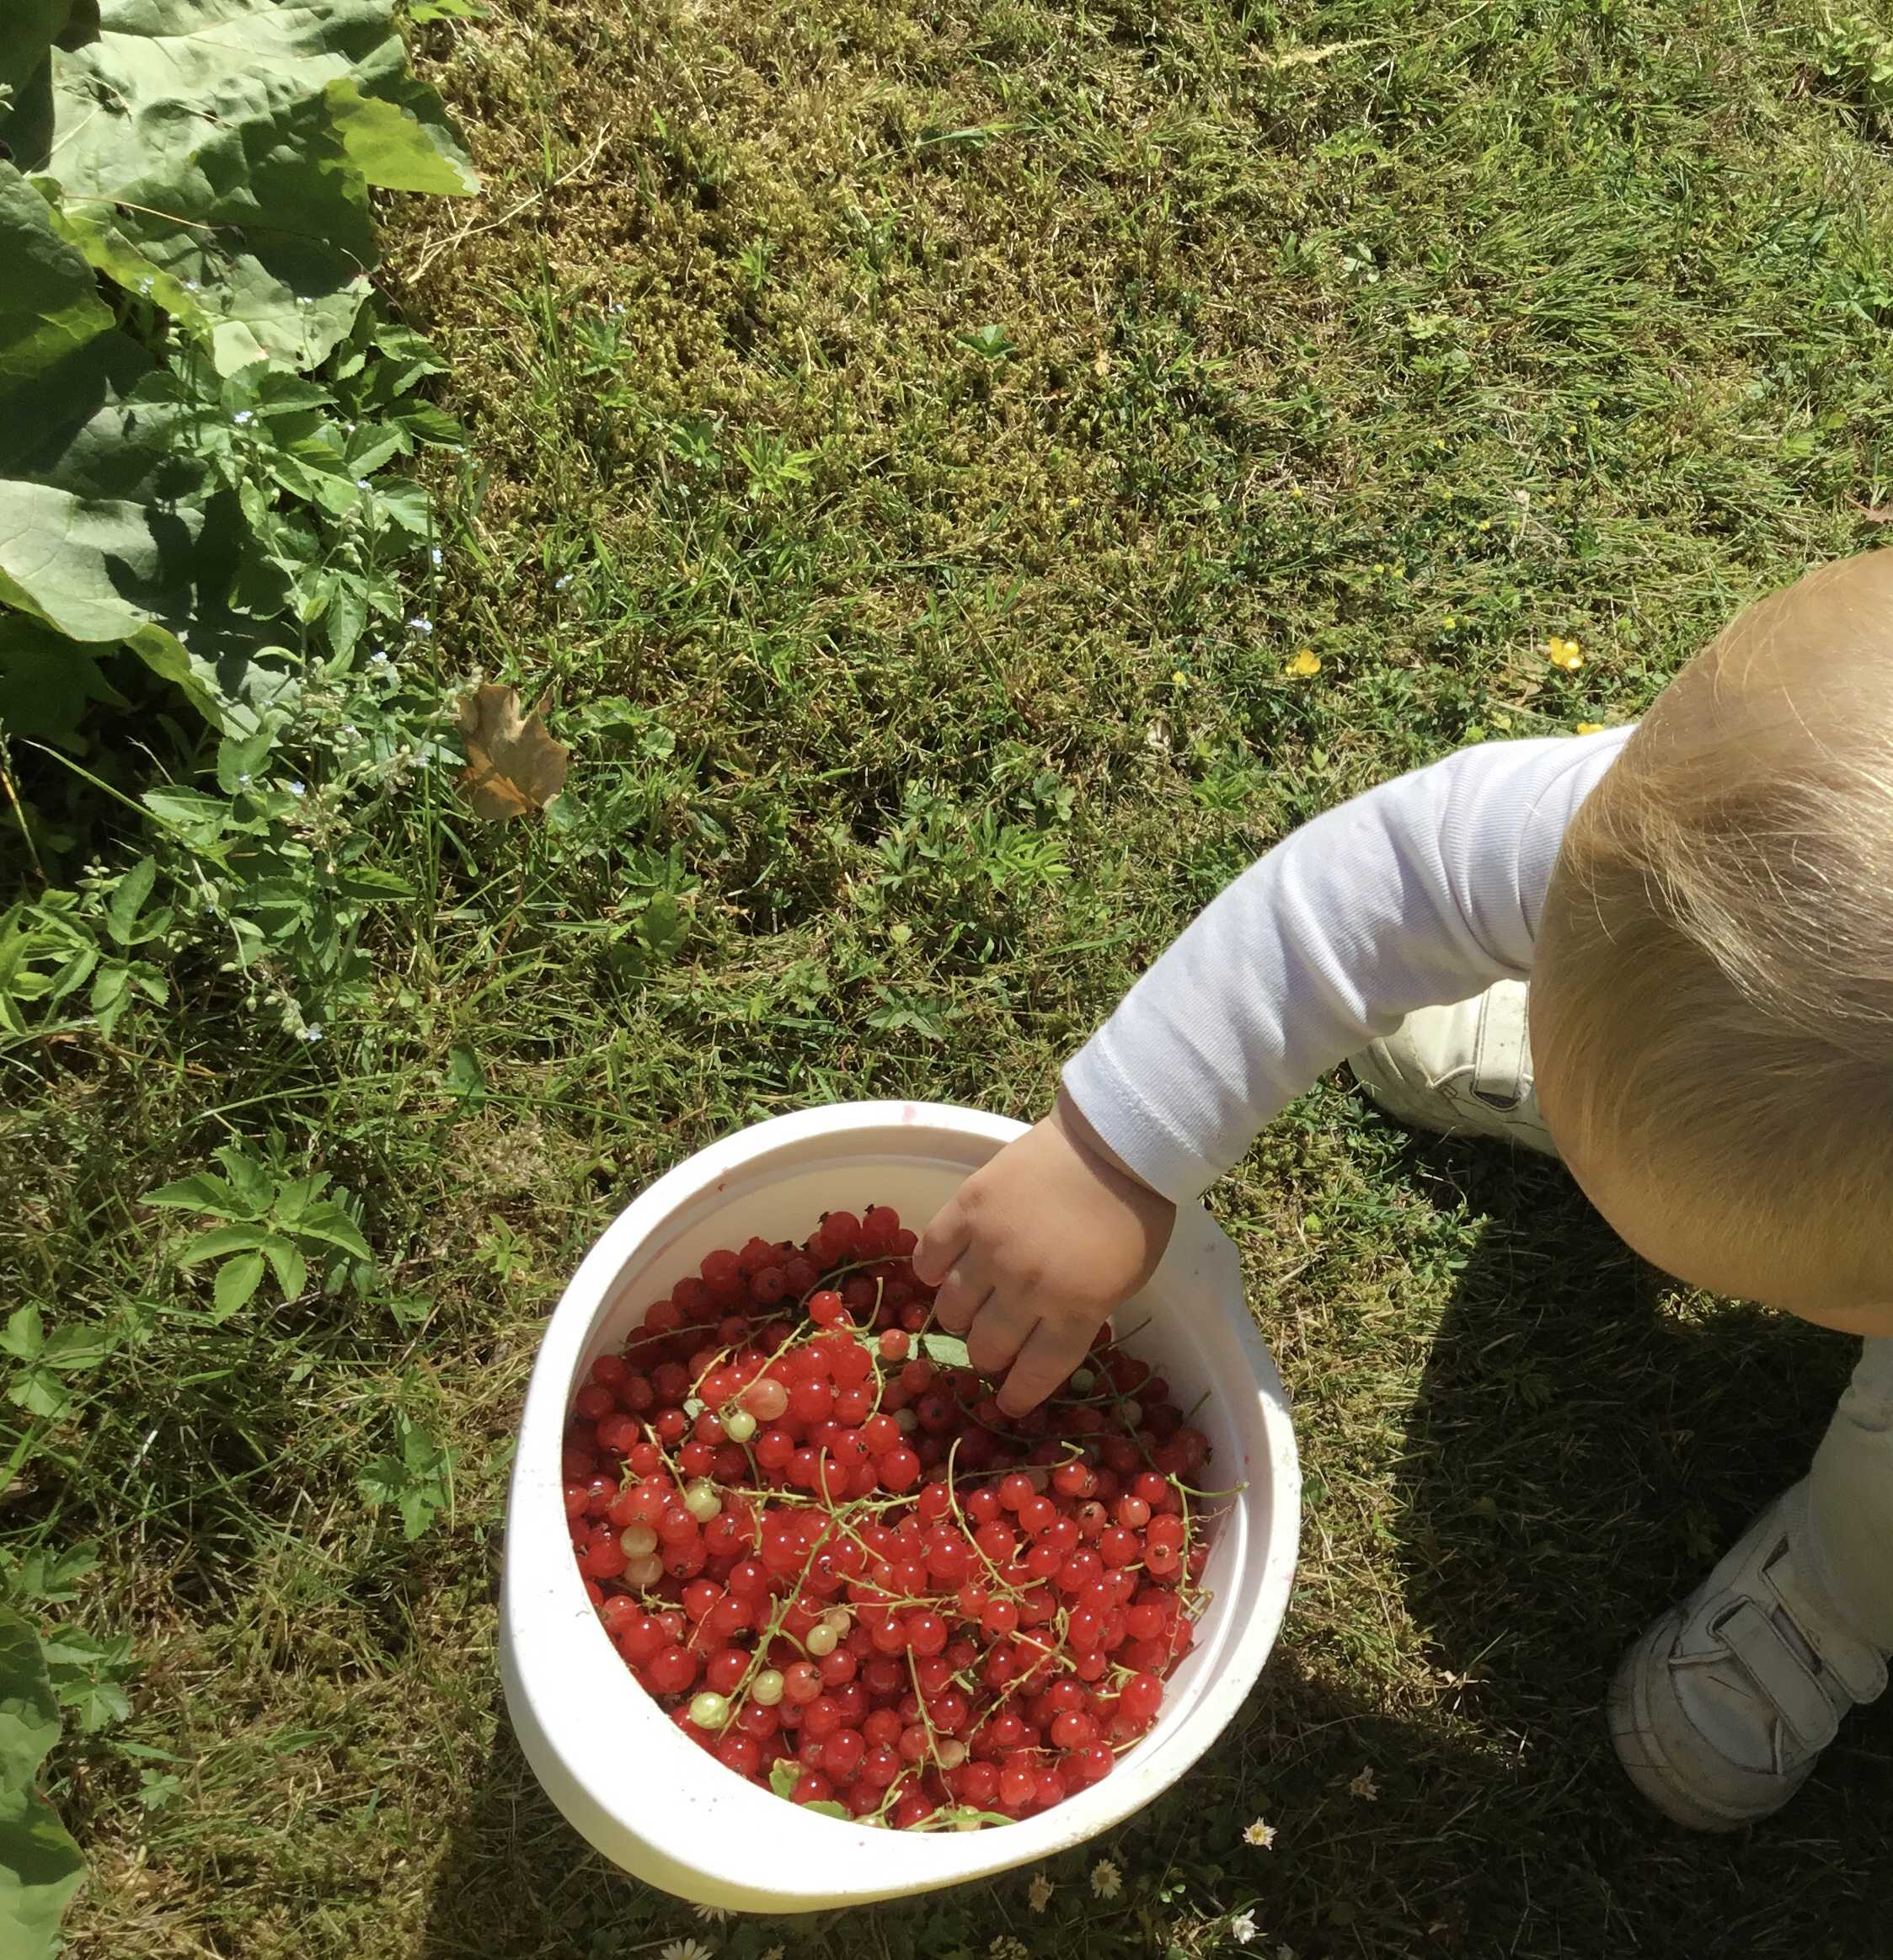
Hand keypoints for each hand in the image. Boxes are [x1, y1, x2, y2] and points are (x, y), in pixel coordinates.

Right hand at [913, 1090, 1175, 1415]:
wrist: (1114, 1143)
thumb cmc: (1132, 1214)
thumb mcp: (1125, 1281)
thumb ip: (1084, 1315)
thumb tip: (1044, 1344)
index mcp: (1076, 1310)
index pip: (1033, 1375)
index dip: (1017, 1396)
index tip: (1007, 1403)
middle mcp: (1028, 1287)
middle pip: (987, 1347)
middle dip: (989, 1357)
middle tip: (992, 1346)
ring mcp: (992, 1246)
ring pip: (952, 1308)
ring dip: (960, 1317)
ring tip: (970, 1306)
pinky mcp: (966, 1209)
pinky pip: (930, 1256)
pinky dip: (931, 1270)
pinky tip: (942, 1271)